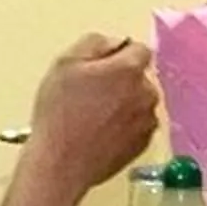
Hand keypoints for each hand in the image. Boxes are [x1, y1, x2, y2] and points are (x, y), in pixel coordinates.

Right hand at [28, 33, 159, 189]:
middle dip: (121, 80)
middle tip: (91, 93)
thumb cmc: (59, 113)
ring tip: (93, 116)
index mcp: (129, 69)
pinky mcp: (143, 144)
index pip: (139, 49)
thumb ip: (95, 42)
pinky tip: (100, 132)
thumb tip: (115, 43)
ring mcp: (147, 121)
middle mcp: (146, 93)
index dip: (119, 55)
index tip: (100, 67)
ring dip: (124, 103)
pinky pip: (138, 125)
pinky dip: (125, 125)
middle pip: (140, 77)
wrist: (61, 163)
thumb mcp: (65, 63)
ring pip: (139, 102)